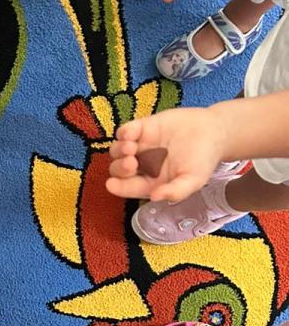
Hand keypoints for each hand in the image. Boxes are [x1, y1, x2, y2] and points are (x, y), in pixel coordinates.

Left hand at [106, 105, 227, 201]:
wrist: (214, 133)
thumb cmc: (203, 161)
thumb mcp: (194, 180)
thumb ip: (176, 191)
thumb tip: (155, 197)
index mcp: (149, 182)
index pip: (127, 187)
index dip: (117, 187)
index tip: (111, 185)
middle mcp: (141, 165)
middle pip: (118, 169)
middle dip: (120, 168)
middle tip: (131, 163)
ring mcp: (140, 146)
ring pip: (117, 150)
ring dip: (119, 150)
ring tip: (131, 147)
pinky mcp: (143, 128)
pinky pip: (126, 130)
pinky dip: (124, 132)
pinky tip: (131, 133)